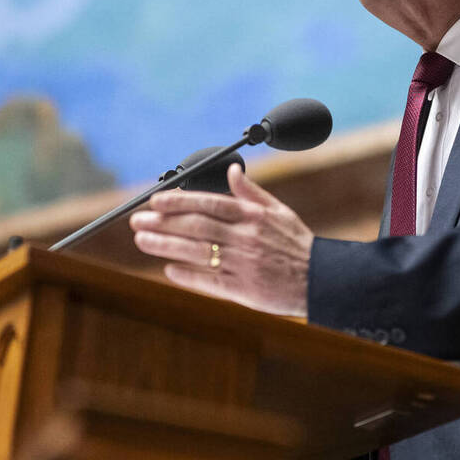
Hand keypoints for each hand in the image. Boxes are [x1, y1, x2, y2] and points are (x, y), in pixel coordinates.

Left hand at [128, 164, 311, 316]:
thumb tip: (232, 170)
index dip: (179, 201)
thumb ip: (251, 192)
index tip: (156, 200)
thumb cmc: (296, 244)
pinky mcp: (244, 290)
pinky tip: (169, 270)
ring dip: (166, 246)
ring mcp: (243, 264)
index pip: (209, 203)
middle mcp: (245, 238)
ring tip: (142, 240)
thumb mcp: (279, 211)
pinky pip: (210, 281)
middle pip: (196, 227)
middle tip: (138, 221)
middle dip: (163, 222)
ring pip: (197, 252)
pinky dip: (188, 275)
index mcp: (253, 216)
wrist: (321, 279)